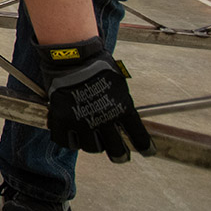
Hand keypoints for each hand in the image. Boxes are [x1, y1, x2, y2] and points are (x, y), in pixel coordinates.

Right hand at [37, 38, 154, 162]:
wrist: (72, 56)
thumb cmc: (96, 64)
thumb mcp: (118, 84)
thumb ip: (121, 104)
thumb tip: (123, 117)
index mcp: (123, 109)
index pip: (139, 136)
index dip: (145, 147)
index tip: (147, 151)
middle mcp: (105, 119)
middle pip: (116, 150)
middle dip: (120, 154)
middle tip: (119, 155)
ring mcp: (83, 121)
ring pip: (92, 148)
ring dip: (93, 144)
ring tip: (91, 138)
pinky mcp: (63, 119)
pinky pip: (66, 141)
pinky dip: (69, 140)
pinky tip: (71, 136)